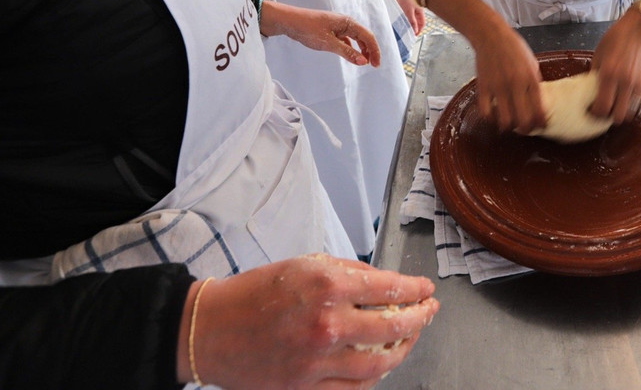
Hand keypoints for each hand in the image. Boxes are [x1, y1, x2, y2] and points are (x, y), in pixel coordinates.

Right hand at [179, 254, 439, 389]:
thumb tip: (383, 283)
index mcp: (328, 285)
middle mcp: (327, 323)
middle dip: (420, 318)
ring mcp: (317, 360)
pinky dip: (375, 376)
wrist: (211, 329)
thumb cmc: (256, 292)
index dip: (416, 289)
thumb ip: (348, 272)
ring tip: (410, 337)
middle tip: (429, 311)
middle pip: (394, 327)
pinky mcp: (305, 388)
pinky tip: (382, 363)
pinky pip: (355, 387)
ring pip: (380, 362)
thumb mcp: (305, 264)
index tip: (426, 289)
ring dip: (403, 349)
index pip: (390, 289)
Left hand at [261, 2, 380, 67]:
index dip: (375, 51)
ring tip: (363, 62)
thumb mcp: (328, 43)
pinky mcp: (331, 30)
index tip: (376, 65)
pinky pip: (347, 39)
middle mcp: (345, 22)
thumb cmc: (308, 28)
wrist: (289, 21)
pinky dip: (352, 48)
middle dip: (370, 51)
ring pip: (356, 38)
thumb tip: (363, 62)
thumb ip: (347, 52)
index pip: (368, 36)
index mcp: (348, 22)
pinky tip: (351, 55)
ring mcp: (338, 26)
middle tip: (373, 65)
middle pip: (364, 36)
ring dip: (362, 49)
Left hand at [395, 0, 425, 35]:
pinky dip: (408, 18)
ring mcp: (414, 7)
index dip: (419, 30)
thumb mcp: (408, 12)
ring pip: (414, 17)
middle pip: (419, 21)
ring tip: (406, 27)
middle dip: (415, 27)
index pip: (422, 23)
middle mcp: (419, 9)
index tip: (415, 34)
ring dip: (411, 22)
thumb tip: (415, 30)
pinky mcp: (410, 5)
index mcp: (421, 11)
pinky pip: (410, 13)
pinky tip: (404, 19)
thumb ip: (412, 21)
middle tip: (410, 32)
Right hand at [471, 24, 544, 133]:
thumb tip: (537, 100)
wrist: (491, 35)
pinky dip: (490, 118)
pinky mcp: (483, 87)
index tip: (541, 125)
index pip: (539, 109)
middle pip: (523, 119)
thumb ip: (534, 81)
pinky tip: (494, 116)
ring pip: (504, 120)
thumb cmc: (514, 47)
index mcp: (530, 78)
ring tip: (510, 124)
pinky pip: (486, 112)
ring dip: (508, 126)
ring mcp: (498, 87)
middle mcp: (515, 85)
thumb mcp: (532, 62)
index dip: (540, 122)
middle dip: (526, 129)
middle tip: (526, 129)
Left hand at [590, 8, 640, 123]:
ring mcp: (638, 83)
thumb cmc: (615, 39)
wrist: (637, 31)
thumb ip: (595, 75)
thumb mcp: (598, 56)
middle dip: (610, 117)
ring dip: (622, 113)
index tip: (593, 111)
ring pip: (631, 113)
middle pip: (618, 116)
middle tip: (604, 111)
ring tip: (616, 107)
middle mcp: (625, 81)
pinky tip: (626, 100)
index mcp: (609, 74)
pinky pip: (640, 104)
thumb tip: (590, 91)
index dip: (596, 113)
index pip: (602, 106)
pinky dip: (633, 106)